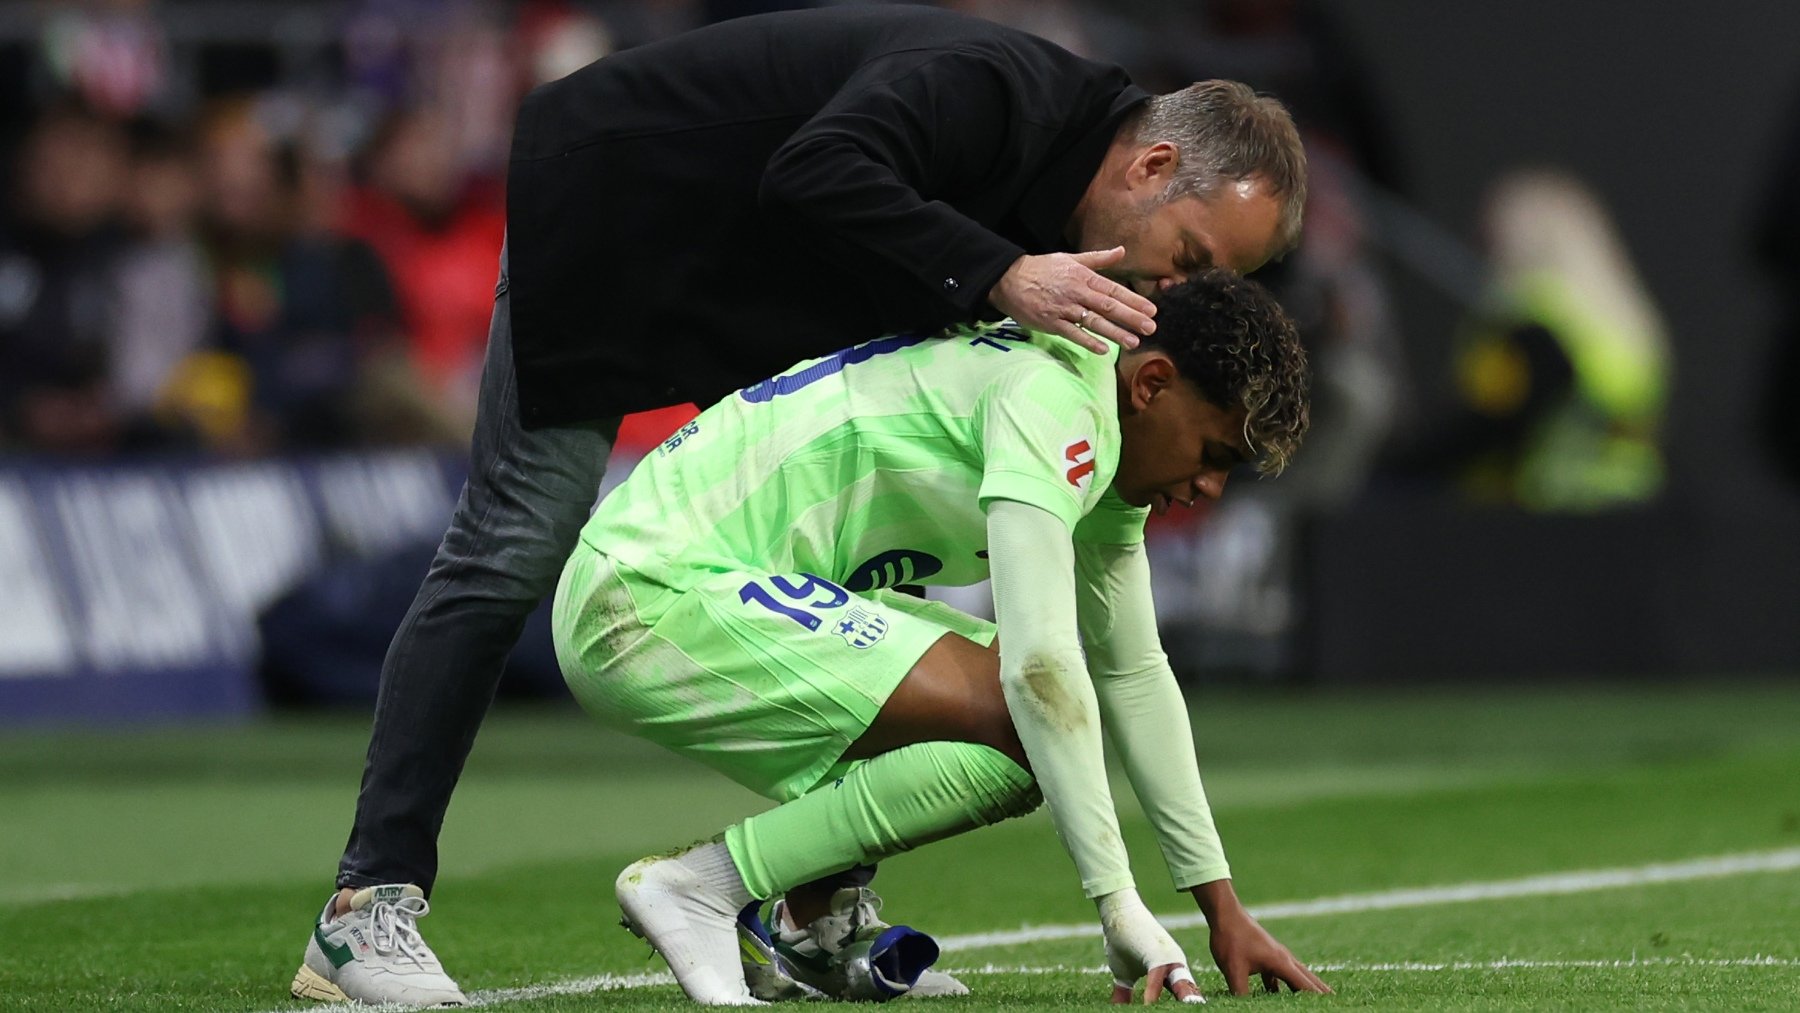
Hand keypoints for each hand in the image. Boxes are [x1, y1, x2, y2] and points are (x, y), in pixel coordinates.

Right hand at [987, 248, 1156, 353]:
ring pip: (1093, 321)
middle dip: (1131, 318)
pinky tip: (1103, 350)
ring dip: (1115, 332)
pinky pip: (1072, 333)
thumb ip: (1099, 259)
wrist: (1010, 279)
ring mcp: (1064, 308)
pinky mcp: (1051, 323)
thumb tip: (1122, 250)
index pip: (1114, 290)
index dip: (1134, 300)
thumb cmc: (1043, 269)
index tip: (1151, 310)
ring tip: (1134, 342)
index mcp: (1083, 276)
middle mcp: (1076, 292)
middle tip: (1151, 328)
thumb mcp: (1071, 259)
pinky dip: (1087, 341)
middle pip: (1108, 306)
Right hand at [1098, 889, 1204, 1003]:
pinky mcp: (1157, 954)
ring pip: (1180, 987)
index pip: (1182, 996)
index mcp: (1171, 972)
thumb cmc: (1122, 942)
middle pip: (1188, 992)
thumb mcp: (1124, 974)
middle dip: (1191, 1003)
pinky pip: (1156, 977)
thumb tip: (1118, 1008)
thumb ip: (1125, 993)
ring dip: (1183, 1000)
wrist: (1118, 910)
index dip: (1184, 1005)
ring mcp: (1169, 959)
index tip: (1191, 1012)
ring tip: (1187, 1010)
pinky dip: (1152, 993)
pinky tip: (1148, 1004)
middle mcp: (1176, 966)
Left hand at [1192, 882, 1331, 994]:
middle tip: (1336, 1002)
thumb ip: (1242, 992)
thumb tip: (1243, 1007)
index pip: (1306, 987)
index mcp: (1281, 963)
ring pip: (1295, 976)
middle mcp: (1284, 959)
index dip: (1318, 999)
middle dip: (1320, 993)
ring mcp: (1276, 956)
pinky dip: (1283, 985)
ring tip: (1314, 1001)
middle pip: (1308, 980)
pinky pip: (1279, 974)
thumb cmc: (1231, 939)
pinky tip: (1276, 994)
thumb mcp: (1234, 970)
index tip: (1332, 1005)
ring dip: (1304, 989)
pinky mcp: (1265, 954)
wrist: (1225, 913)